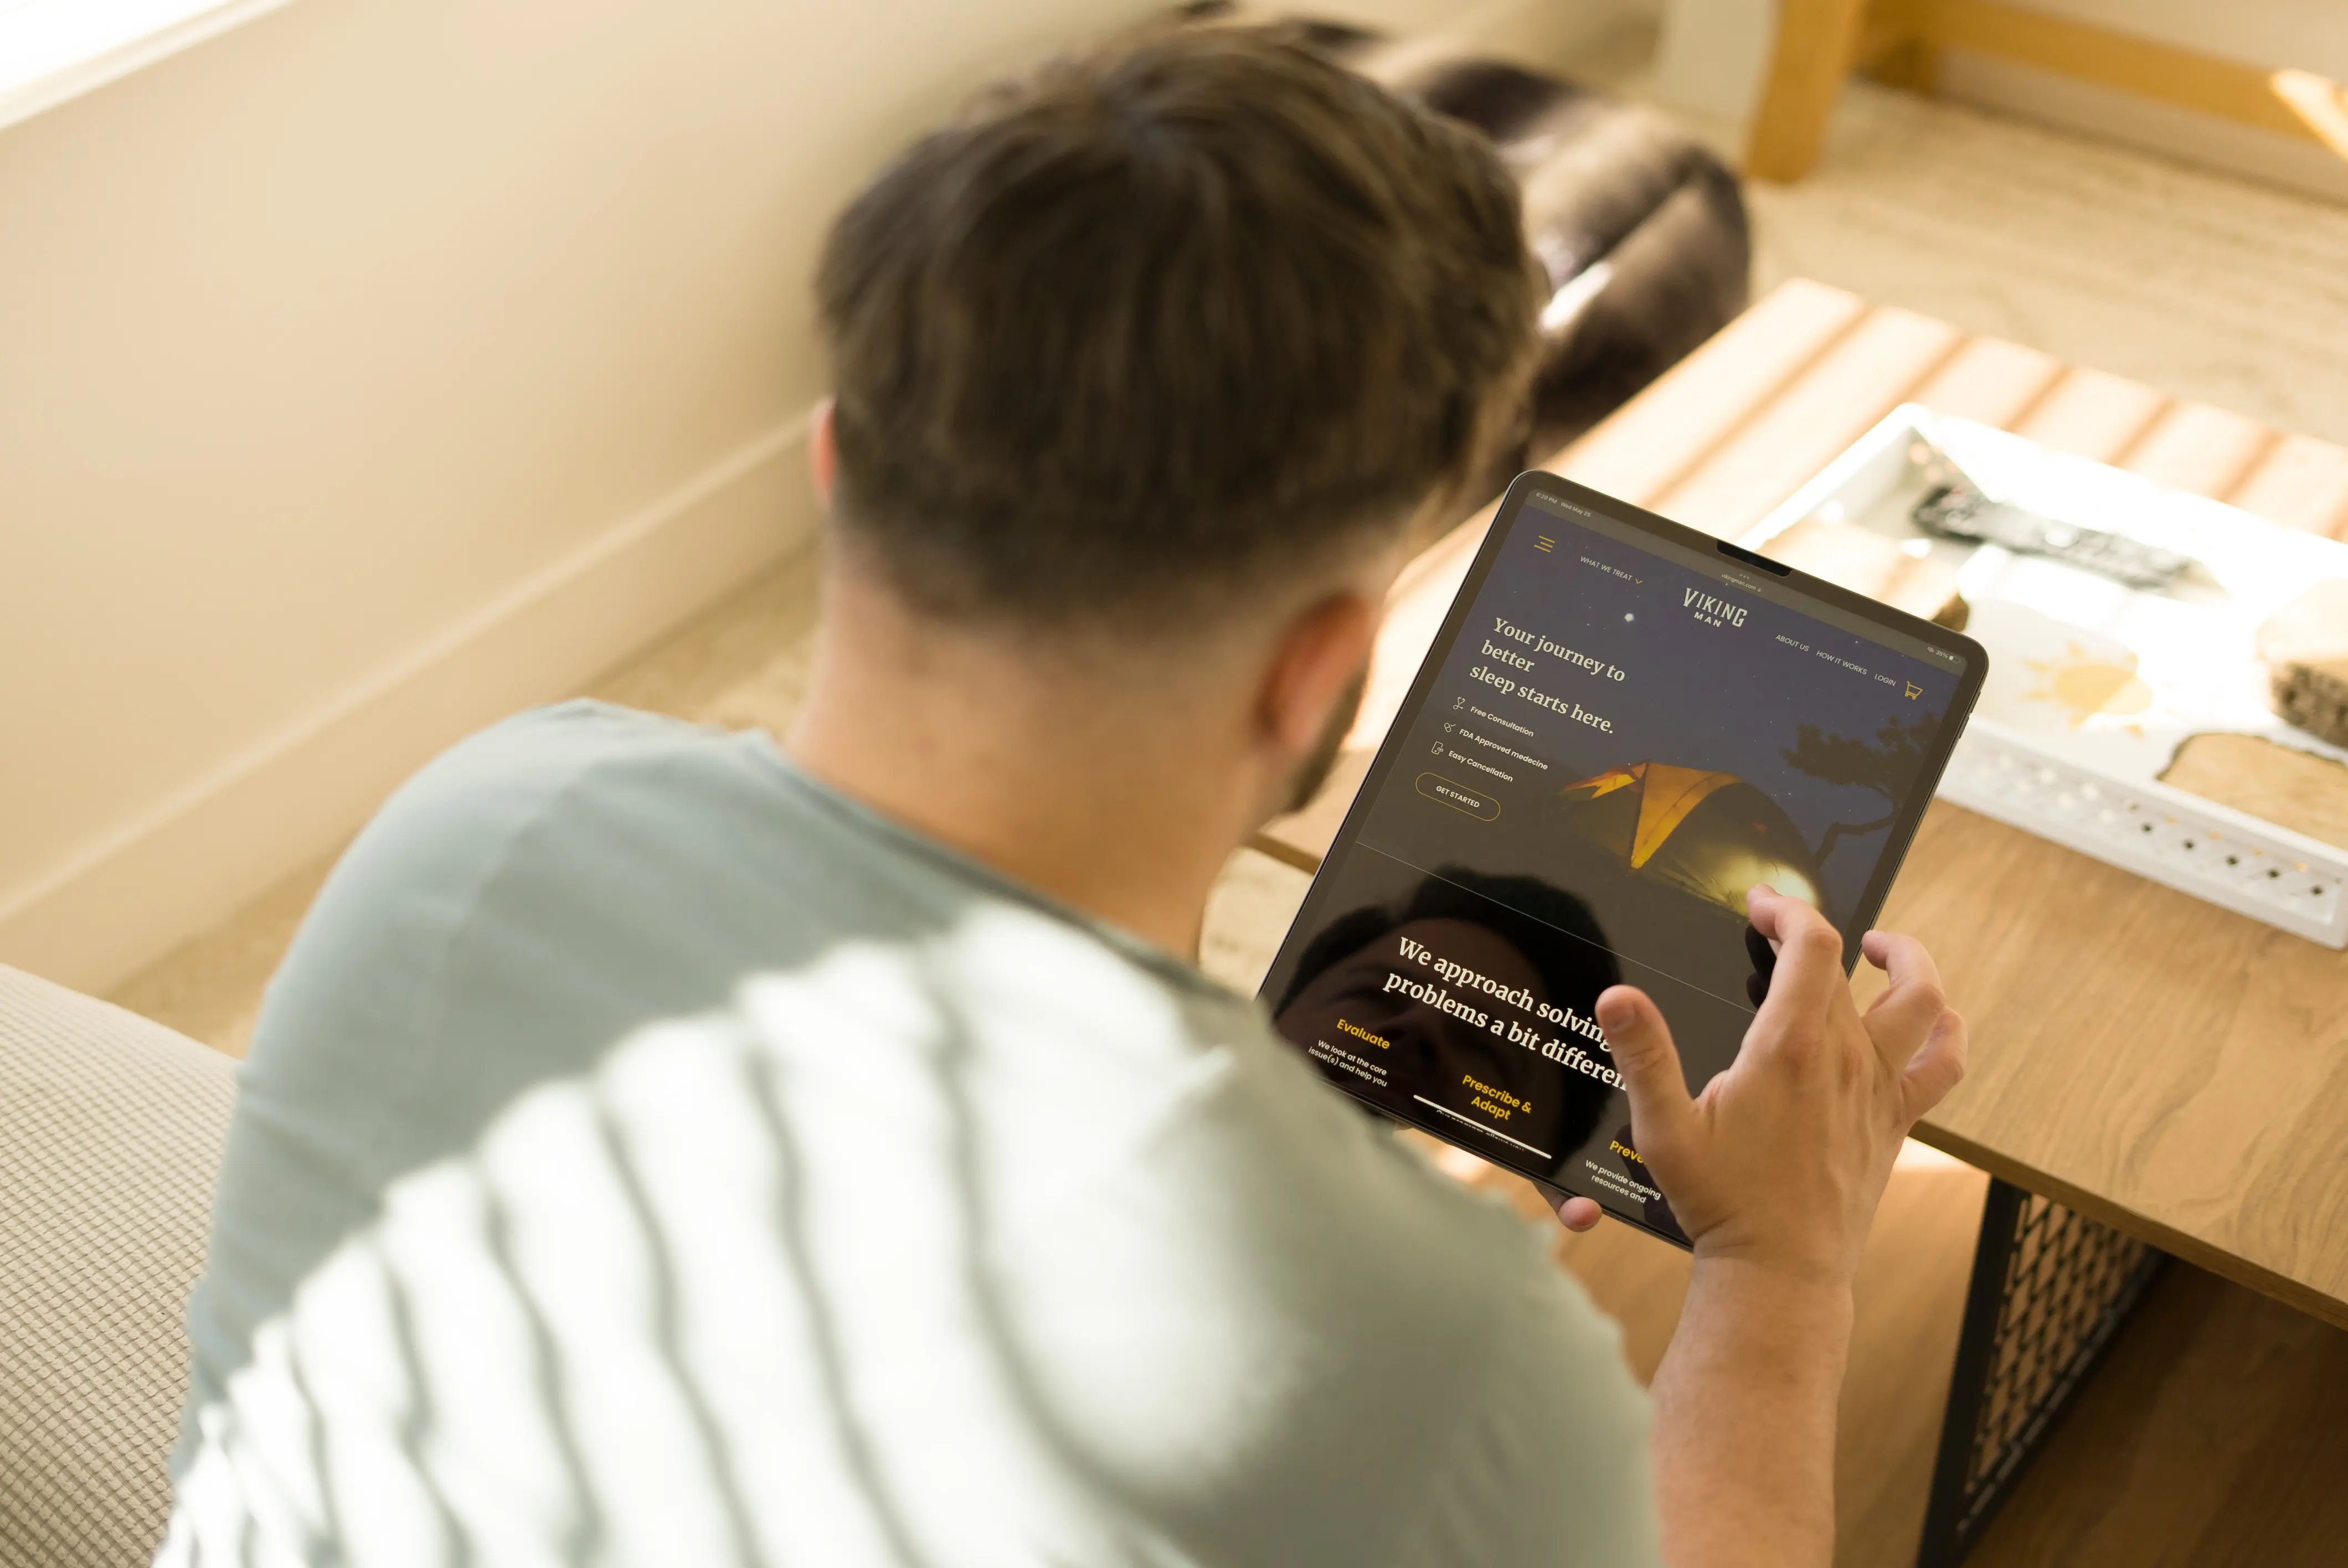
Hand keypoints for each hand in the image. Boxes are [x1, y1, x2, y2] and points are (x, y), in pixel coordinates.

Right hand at [1594, 886, 1966, 1285]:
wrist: (1780, 1270)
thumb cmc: (1721, 1202)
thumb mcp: (1664, 1128)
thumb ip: (1643, 1056)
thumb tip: (1617, 998)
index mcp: (1789, 1048)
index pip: (1810, 945)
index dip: (1788, 909)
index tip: (1760, 904)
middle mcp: (1844, 1059)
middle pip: (1846, 967)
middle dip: (1811, 932)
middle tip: (1777, 928)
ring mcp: (1878, 1089)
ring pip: (1922, 1000)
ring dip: (1909, 960)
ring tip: (1879, 947)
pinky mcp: (1895, 1121)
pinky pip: (1943, 1065)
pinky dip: (1948, 1032)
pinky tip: (1935, 1018)